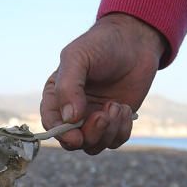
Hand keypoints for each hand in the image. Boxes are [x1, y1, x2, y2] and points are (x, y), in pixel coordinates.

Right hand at [40, 13, 165, 154]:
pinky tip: (125, 109)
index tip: (76, 136)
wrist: (135, 41)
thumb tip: (69, 118)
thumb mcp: (77, 57)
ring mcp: (94, 119)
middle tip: (104, 115)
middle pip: (73, 141)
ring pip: (94, 145)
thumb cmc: (102, 45)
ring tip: (117, 105)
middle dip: (90, 134)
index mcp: (57, 96)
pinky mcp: (116, 122)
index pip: (51, 124)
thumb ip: (68, 86)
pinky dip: (122, 130)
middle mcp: (73, 112)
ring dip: (108, 131)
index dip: (61, 134)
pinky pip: (115, 141)